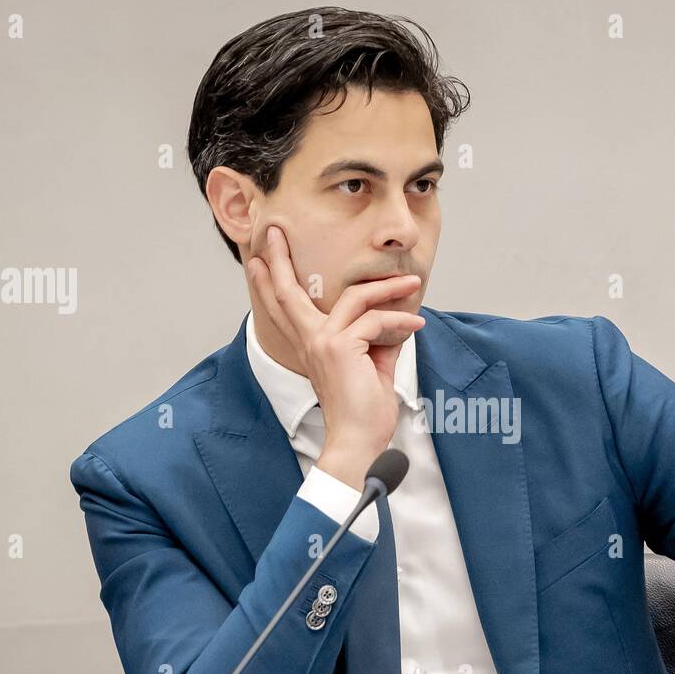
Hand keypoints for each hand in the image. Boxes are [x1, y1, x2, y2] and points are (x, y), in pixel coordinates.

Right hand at [246, 225, 423, 489]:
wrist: (359, 442)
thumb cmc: (364, 411)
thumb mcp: (370, 366)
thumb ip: (374, 338)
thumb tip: (392, 317)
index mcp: (311, 346)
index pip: (285, 309)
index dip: (270, 283)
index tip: (258, 259)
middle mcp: (310, 341)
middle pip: (289, 292)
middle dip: (282, 258)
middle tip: (275, 231)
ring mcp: (323, 342)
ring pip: (354, 298)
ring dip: (387, 289)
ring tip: (410, 285)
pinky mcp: (341, 347)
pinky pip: (375, 321)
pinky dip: (400, 322)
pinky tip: (417, 326)